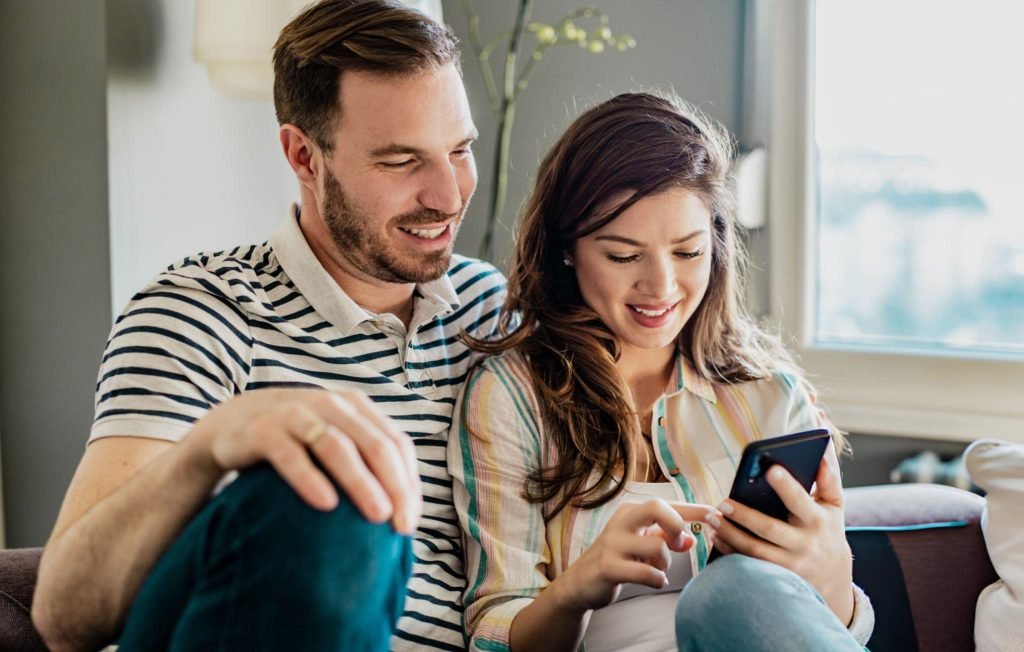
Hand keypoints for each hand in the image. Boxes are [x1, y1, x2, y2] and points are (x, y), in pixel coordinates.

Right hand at [183, 388, 420, 533]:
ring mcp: (296, 413)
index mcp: (357, 408)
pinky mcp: (262, 429)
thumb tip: (403, 514)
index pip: (396, 444)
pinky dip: (310, 477)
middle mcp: (331, 405)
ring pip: (337, 446)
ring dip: (360, 482)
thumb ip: (365, 464)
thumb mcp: (334, 444)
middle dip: (394, 485)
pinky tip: (326, 503)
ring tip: (376, 515)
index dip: (408, 483)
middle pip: (374, 445)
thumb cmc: (296, 443)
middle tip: (400, 525)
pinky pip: (290, 454)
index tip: (410, 523)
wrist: (229, 426)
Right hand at [551, 500, 715, 612]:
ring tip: (658, 569)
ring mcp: (613, 543)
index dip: (695, 509)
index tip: (717, 513)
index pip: (668, 504)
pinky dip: (657, 579)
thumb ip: (666, 538)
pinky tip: (654, 580)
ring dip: (665, 562)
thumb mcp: (641, 544)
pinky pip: (646, 572)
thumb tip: (692, 538)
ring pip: (658, 546)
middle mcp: (621, 521)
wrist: (581, 583)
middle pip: (657, 507)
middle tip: (679, 543)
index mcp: (631, 512)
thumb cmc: (616, 558)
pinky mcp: (608, 567)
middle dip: (677, 525)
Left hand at [704, 440, 853, 622]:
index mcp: (816, 520)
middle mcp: (803, 544)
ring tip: (712, 517)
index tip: (770, 469)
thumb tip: (823, 449)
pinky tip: (715, 536)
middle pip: (769, 529)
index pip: (800, 501)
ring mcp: (789, 564)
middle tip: (722, 502)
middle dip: (744, 515)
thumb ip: (829, 478)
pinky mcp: (776, 576)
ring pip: (755, 550)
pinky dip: (729, 552)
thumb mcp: (834, 505)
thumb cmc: (828, 530)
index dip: (787, 486)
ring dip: (730, 534)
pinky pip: (748, 565)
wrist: (833, 577)